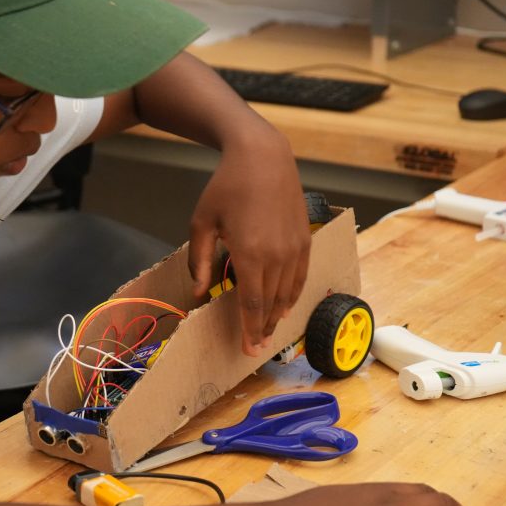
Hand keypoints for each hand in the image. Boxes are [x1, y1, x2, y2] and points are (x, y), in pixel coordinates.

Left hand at [187, 120, 309, 355]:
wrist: (262, 157)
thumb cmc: (226, 187)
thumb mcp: (202, 223)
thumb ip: (200, 262)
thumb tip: (199, 293)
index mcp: (250, 254)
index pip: (252, 304)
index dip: (249, 329)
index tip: (248, 349)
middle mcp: (277, 255)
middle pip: (272, 303)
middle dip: (264, 328)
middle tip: (256, 346)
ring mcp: (295, 248)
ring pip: (289, 292)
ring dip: (279, 314)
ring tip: (269, 330)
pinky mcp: (305, 239)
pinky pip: (301, 276)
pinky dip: (293, 294)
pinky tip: (284, 304)